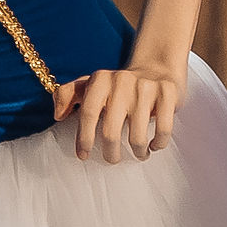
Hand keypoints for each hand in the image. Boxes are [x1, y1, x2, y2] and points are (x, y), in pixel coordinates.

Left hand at [52, 64, 181, 161]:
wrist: (156, 67)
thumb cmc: (116, 86)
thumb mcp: (90, 86)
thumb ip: (67, 95)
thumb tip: (58, 115)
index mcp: (100, 79)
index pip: (88, 112)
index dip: (84, 137)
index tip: (83, 156)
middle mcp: (122, 80)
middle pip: (111, 131)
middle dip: (110, 152)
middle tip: (112, 159)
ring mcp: (147, 86)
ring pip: (137, 135)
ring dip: (137, 151)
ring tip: (138, 154)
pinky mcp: (168, 92)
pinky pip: (163, 128)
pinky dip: (158, 143)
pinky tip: (154, 145)